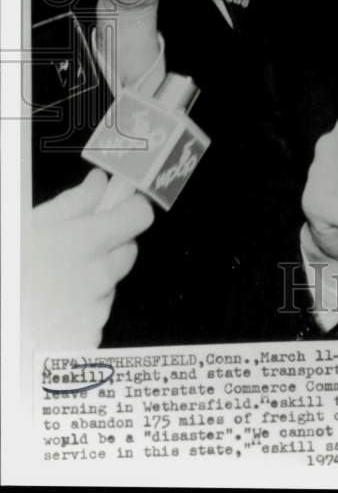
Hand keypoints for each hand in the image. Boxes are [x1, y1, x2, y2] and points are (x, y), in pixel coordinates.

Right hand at [30, 169, 153, 349]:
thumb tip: (100, 182)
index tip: (120, 208)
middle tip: (76, 249)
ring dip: (94, 281)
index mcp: (85, 242)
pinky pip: (96, 319)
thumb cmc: (8, 270)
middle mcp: (99, 276)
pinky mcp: (88, 340)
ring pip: (110, 286)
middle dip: (111, 246)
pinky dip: (82, 313)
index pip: (139, 216)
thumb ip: (72, 203)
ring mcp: (95, 312)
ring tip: (54, 284)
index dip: (130, 210)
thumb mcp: (29, 227)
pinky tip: (54, 311)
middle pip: (128, 252)